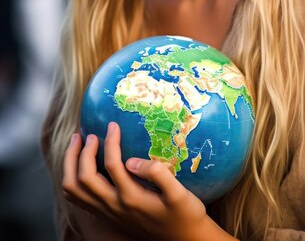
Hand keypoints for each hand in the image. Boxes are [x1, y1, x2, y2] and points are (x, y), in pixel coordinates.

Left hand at [62, 121, 216, 240]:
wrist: (183, 240)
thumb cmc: (185, 214)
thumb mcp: (179, 193)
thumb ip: (157, 174)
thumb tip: (132, 160)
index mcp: (132, 197)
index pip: (111, 165)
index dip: (110, 141)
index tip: (113, 125)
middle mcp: (114, 206)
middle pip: (82, 179)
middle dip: (80, 152)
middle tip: (88, 133)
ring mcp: (108, 213)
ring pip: (75, 190)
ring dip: (70, 165)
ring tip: (77, 144)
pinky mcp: (107, 216)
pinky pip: (79, 199)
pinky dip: (73, 179)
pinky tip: (82, 165)